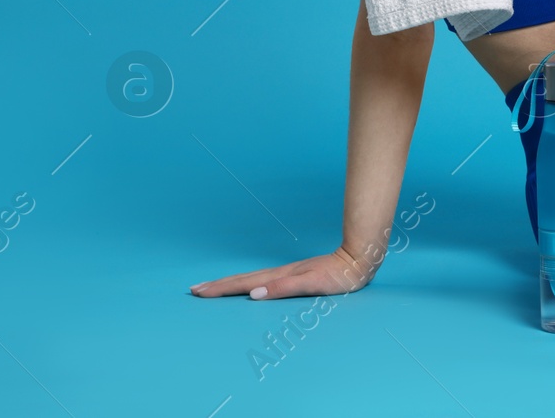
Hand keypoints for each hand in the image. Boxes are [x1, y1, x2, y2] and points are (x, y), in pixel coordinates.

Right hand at [188, 244, 382, 299]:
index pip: (244, 284)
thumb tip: (253, 294)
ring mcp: (287, 272)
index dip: (221, 289)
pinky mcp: (296, 274)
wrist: (359, 260)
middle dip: (218, 286)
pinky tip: (248, 287)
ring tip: (212, 286)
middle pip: (243, 279)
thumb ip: (283, 288)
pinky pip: (264, 279)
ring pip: (251, 278)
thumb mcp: (312, 284)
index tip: (199, 292)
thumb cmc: (339, 276)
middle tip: (194, 290)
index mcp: (280, 277)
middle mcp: (280, 273)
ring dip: (230, 283)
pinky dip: (249, 282)